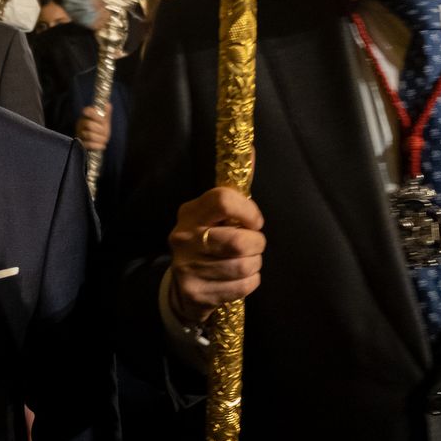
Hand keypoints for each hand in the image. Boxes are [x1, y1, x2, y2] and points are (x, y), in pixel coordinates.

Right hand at [76, 105, 110, 152]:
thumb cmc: (100, 129)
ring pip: (89, 135)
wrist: (96, 142)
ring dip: (100, 138)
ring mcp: (80, 134)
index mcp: (86, 116)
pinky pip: (88, 145)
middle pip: (89, 125)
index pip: (87, 111)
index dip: (95, 115)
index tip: (103, 120)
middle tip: (105, 132)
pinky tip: (102, 145)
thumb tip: (108, 104)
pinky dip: (97, 145)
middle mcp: (81, 124)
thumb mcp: (104, 120)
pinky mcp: (81, 144)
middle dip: (100, 129)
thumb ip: (106, 113)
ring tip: (104, 139)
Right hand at [167, 187, 264, 325]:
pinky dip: (251, 282)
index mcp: (191, 213)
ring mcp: (187, 267)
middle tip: (253, 246)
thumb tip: (250, 148)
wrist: (184, 288)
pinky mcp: (196, 292)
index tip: (254, 222)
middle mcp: (184, 238)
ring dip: (255, 264)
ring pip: (243, 266)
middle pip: (238, 241)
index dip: (249, 212)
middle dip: (256, 244)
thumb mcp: (214, 216)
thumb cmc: (209, 243)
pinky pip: (241, 287)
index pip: (223, 200)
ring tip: (247, 262)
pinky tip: (241, 279)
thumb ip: (235, 190)